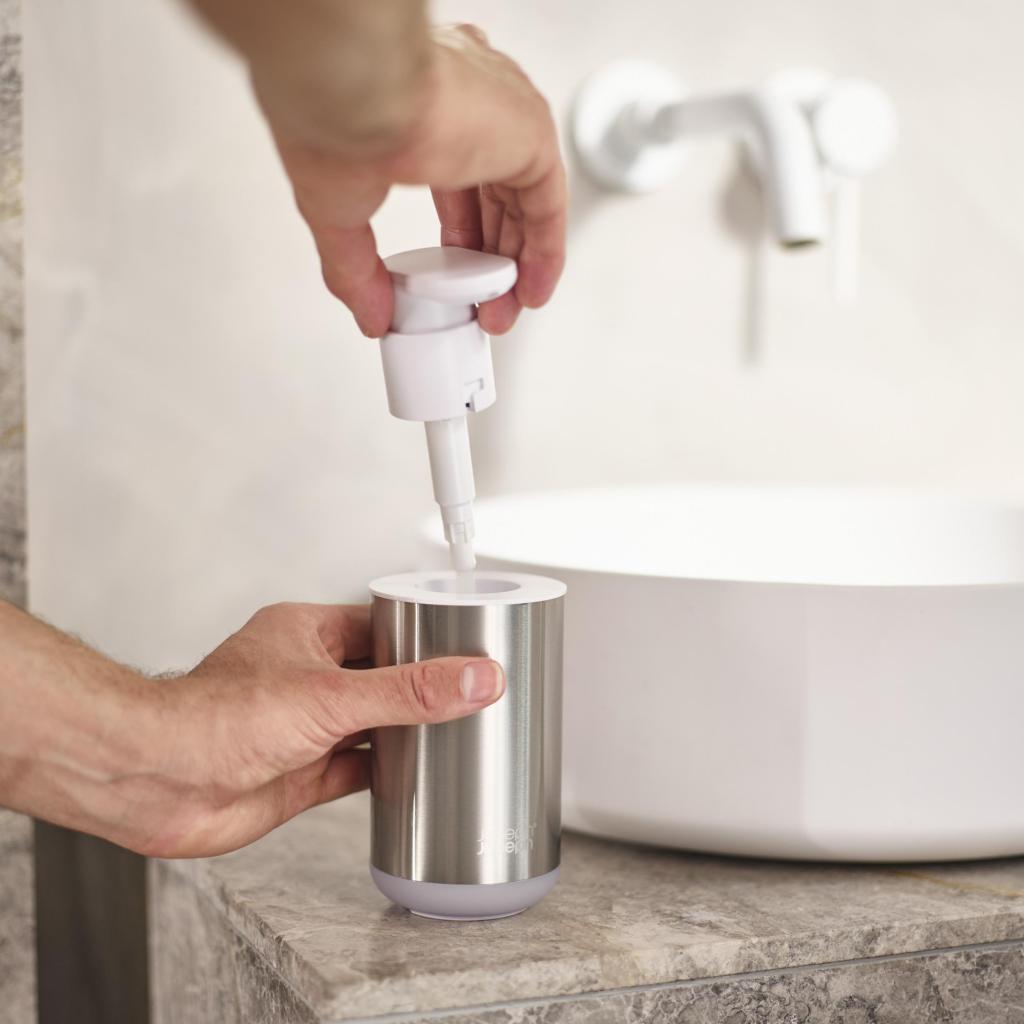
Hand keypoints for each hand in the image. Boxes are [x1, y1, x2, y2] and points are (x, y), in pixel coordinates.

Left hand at [114, 603, 503, 856]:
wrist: (159, 784)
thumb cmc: (215, 719)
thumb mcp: (333, 697)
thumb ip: (409, 692)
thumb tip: (473, 678)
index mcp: (305, 635)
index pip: (378, 626)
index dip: (420, 634)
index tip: (462, 643)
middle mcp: (302, 678)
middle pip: (377, 676)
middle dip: (417, 685)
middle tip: (467, 688)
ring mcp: (300, 727)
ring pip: (368, 723)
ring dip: (403, 729)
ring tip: (452, 727)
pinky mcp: (297, 773)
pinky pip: (354, 769)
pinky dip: (383, 772)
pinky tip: (410, 774)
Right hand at [261, 25, 567, 336]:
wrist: (353, 93)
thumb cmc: (333, 123)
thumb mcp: (337, 213)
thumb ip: (357, 271)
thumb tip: (370, 316)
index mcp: (423, 105)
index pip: (458, 181)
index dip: (461, 239)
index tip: (451, 282)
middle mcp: (471, 102)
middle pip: (498, 197)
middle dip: (490, 262)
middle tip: (479, 306)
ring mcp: (504, 115)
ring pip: (526, 203)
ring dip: (516, 266)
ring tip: (499, 312)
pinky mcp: (531, 132)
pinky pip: (550, 204)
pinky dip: (545, 252)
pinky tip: (531, 292)